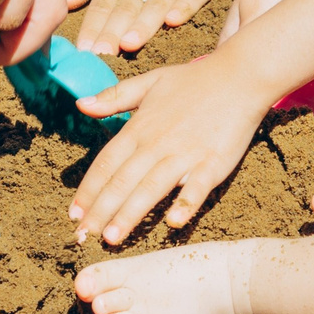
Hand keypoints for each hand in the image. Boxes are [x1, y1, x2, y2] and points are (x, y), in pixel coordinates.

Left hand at [65, 0, 232, 55]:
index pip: (103, 3)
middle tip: (101, 55)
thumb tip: (67, 2)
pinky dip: (184, 6)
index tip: (83, 50)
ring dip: (143, 24)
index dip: (93, 26)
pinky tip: (174, 21)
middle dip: (113, 32)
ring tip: (129, 44)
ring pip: (157, 3)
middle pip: (127, 7)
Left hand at [68, 54, 267, 245]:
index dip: (88, 190)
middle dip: (100, 211)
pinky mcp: (213, 162)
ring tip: (112, 238)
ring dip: (130, 214)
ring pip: (151, 188)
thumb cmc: (193, 80)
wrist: (239, 76)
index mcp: (140, 127)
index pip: (106, 163)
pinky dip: (184, 203)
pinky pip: (196, 187)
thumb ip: (114, 97)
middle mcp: (157, 143)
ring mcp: (185, 154)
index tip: (73, 215)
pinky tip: (173, 223)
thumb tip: (80, 104)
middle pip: (122, 181)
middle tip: (83, 238)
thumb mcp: (149, 82)